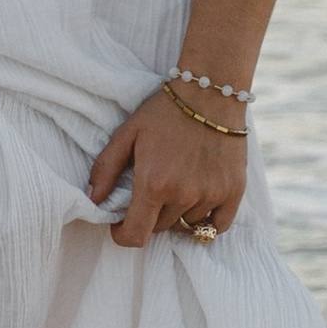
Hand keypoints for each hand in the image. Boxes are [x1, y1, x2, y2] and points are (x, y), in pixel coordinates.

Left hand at [88, 87, 245, 250]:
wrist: (211, 92)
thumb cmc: (165, 111)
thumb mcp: (128, 133)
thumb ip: (106, 169)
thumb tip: (92, 200)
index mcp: (154, 184)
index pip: (136, 235)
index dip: (123, 235)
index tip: (121, 225)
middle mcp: (183, 195)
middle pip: (160, 228)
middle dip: (150, 215)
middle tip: (151, 191)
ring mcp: (211, 195)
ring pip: (187, 224)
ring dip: (178, 212)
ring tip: (178, 183)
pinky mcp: (234, 191)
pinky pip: (218, 224)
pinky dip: (207, 219)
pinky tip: (199, 198)